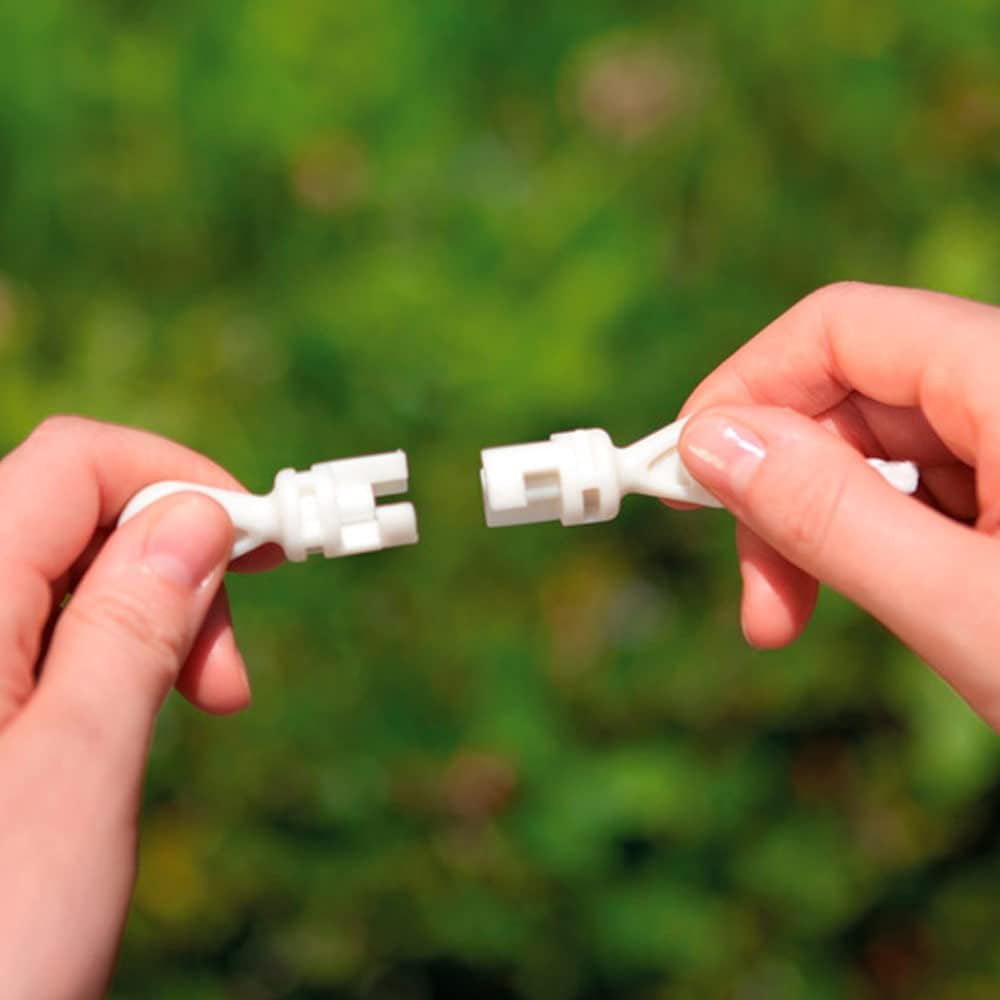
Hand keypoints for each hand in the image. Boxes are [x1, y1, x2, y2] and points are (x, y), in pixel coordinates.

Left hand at [0, 417, 271, 998]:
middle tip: (229, 675)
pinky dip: (113, 657)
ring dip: (152, 619)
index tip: (262, 538)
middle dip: (175, 569)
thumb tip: (197, 516)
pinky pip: (45, 639)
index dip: (175, 479)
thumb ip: (132, 624)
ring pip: (65, 583)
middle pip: (71, 520)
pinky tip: (139, 711)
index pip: (71, 464)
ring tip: (202, 700)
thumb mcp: (78, 768)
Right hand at [675, 282, 999, 728]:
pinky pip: (924, 489)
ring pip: (879, 448)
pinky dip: (877, 543)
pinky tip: (894, 603)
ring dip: (822, 526)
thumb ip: (828, 515)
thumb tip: (711, 441)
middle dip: (778, 487)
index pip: (837, 327)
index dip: (743, 391)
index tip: (688, 481)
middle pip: (849, 391)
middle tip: (758, 607)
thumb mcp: (968, 610)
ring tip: (807, 621)